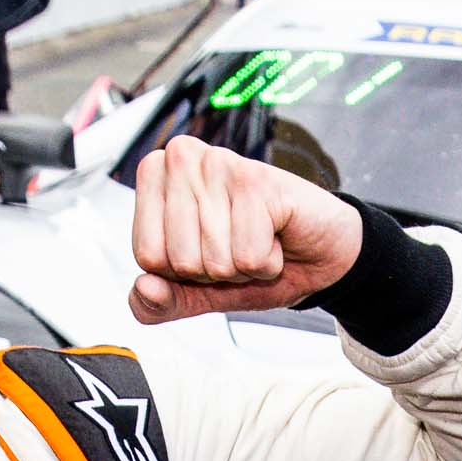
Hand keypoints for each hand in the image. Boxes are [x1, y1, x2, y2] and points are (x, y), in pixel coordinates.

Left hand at [125, 140, 362, 322]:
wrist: (317, 254)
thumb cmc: (254, 257)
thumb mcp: (199, 292)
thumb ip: (161, 302)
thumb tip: (143, 289)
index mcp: (155, 175)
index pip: (147, 256)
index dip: (182, 272)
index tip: (207, 249)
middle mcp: (181, 158)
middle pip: (179, 260)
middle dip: (215, 271)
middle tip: (237, 244)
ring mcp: (219, 164)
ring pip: (214, 260)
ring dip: (243, 267)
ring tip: (257, 238)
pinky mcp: (257, 179)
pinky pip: (248, 257)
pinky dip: (267, 262)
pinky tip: (276, 236)